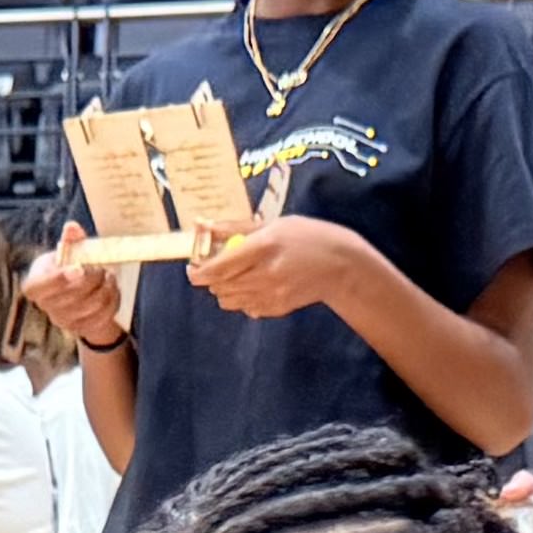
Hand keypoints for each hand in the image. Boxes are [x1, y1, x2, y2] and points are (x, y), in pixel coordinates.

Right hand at [22, 226, 123, 352]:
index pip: (37, 288)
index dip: (57, 280)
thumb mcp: (68, 250)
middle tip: (100, 268)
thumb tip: (72, 227)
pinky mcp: (82, 329)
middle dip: (90, 280)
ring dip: (104, 290)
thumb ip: (71, 239)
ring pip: (89, 308)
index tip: (78, 268)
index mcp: (35, 285)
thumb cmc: (68, 266)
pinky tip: (112, 289)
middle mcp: (46, 306)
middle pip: (69, 298)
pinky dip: (111, 301)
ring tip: (108, 276)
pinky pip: (101, 318)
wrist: (77, 291)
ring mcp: (63, 320)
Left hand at [183, 213, 382, 323]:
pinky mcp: (277, 308)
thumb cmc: (307, 237)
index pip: (220, 267)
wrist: (340, 265)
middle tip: (214, 269)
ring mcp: (272, 294)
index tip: (192, 268)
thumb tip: (205, 226)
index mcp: (264, 247)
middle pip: (220, 287)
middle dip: (211, 280)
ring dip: (224, 291)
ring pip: (229, 301)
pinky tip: (256, 286)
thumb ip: (237, 228)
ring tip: (236, 276)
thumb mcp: (273, 224)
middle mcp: (266, 274)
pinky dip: (243, 299)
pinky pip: (247, 308)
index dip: (199, 271)